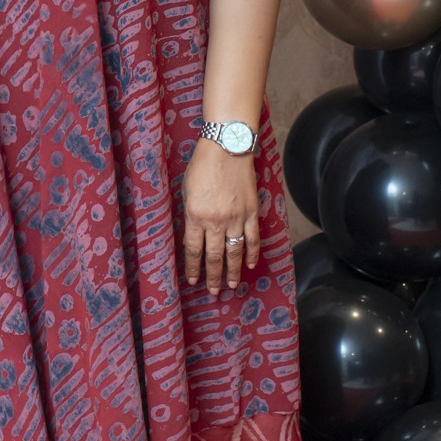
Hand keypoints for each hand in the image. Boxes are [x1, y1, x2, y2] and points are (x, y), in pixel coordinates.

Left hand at [182, 137, 259, 297]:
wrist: (228, 148)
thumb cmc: (203, 166)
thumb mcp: (187, 191)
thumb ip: (191, 214)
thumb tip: (194, 233)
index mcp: (195, 217)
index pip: (193, 250)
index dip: (193, 268)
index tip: (192, 280)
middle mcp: (216, 222)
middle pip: (214, 257)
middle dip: (212, 277)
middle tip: (212, 291)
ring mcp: (236, 218)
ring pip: (234, 252)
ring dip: (232, 271)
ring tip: (230, 286)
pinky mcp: (251, 212)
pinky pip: (253, 238)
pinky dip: (252, 253)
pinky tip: (250, 264)